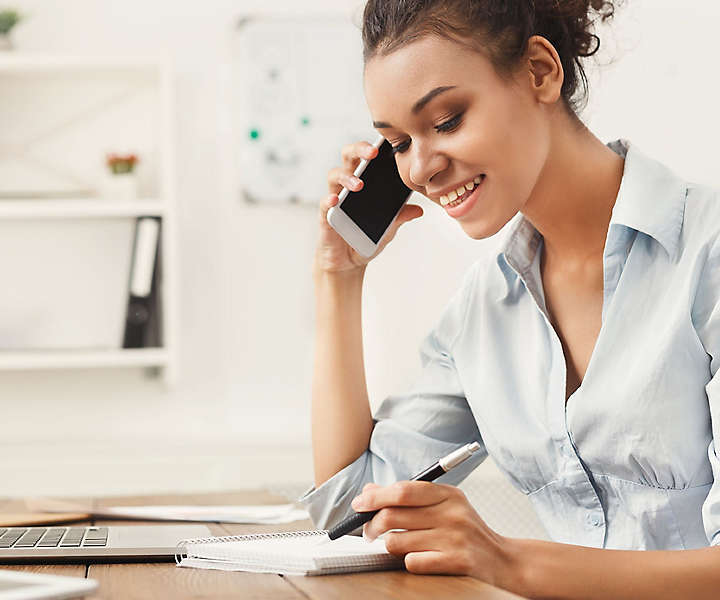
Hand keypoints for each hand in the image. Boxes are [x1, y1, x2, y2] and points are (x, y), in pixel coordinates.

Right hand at [315, 141, 422, 273]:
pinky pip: (324, 203)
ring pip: (334, 176)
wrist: (349, 262)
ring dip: (347, 177)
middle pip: (348, 157)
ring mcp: (335, 198)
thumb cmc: (366, 238)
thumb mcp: (389, 227)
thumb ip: (400, 216)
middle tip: (372, 153)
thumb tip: (419, 209)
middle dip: (359, 150)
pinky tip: (336, 200)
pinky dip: (329, 200)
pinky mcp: (325, 215)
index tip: (387, 143)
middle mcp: (347, 185)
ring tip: (359, 185)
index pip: (367, 157)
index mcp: (364, 182)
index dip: (374, 147)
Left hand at [352, 481, 514, 585]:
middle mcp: (452, 513)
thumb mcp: (443, 506)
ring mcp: (455, 538)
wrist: (505, 561)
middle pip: (393, 516)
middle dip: (373, 525)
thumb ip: (408, 497)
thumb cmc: (466, 531)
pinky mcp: (457, 562)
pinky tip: (422, 559)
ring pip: (397, 542)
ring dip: (392, 546)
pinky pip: (413, 563)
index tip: (360, 504)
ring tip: (402, 546)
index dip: (376, 497)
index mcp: (448, 494)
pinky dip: (410, 562)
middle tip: (370, 532)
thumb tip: (369, 491)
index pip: (403, 490)